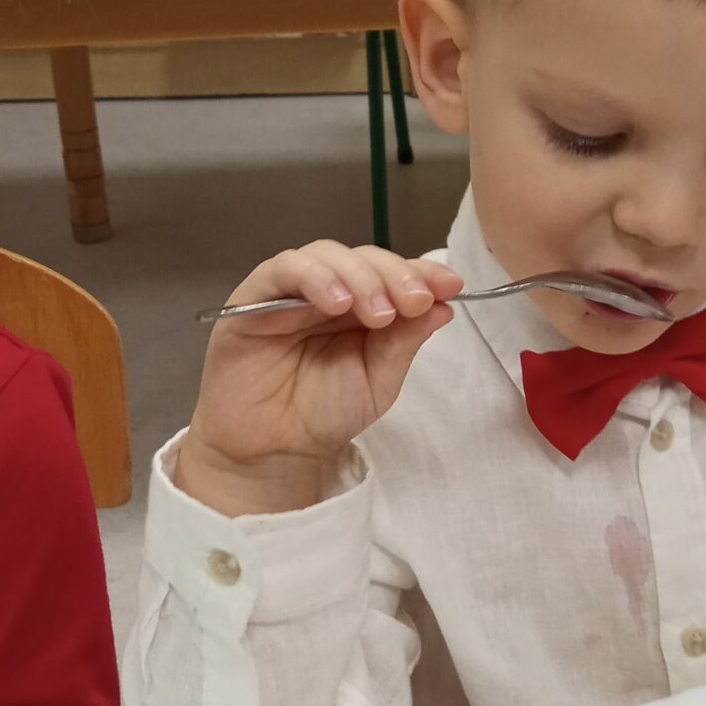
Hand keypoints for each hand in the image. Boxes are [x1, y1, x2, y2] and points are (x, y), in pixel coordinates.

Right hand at [177, 243, 461, 515]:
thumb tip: (444, 304)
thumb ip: (404, 341)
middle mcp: (329, 290)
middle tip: (413, 302)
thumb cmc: (323, 414)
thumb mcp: (378, 380)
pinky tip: (336, 302)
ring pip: (327, 254)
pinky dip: (315, 277)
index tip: (451, 286)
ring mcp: (291, 291)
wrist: (272, 450)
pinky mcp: (253, 296)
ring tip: (378, 313)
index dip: (423, 272)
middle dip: (395, 275)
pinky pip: (283, 269)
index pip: (393, 273)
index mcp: (361, 306)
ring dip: (360, 276)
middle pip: (364, 257)